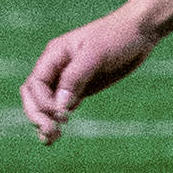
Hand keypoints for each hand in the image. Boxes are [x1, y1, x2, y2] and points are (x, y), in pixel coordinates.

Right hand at [21, 10, 158, 143]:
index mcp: (54, 55)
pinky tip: (58, 134)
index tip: (62, 114)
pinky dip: (57, 120)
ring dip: (44, 121)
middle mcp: (57, 67)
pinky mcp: (81, 88)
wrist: (139, 32)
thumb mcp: (95, 54)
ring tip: (51, 140)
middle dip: (37, 115)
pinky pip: (62, 106)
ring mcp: (68, 79)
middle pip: (33, 95)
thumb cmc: (116, 37)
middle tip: (51, 133)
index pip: (35, 84)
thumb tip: (59, 106)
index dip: (43, 103)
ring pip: (45, 103)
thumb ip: (75, 78)